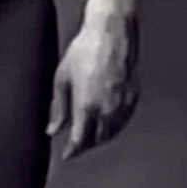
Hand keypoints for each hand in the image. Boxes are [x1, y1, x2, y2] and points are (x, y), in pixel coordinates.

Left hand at [48, 8, 139, 158]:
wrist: (110, 32)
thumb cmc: (85, 50)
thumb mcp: (62, 78)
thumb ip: (58, 108)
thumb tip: (53, 129)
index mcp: (86, 106)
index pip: (80, 140)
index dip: (72, 151)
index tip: (67, 155)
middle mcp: (107, 109)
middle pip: (97, 139)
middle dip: (86, 145)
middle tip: (76, 144)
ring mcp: (123, 103)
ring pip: (112, 132)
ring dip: (100, 137)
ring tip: (90, 135)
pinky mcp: (133, 96)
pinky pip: (124, 120)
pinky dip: (115, 126)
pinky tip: (107, 122)